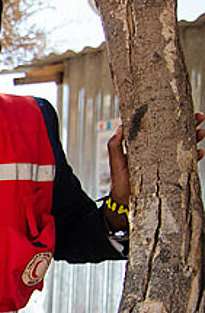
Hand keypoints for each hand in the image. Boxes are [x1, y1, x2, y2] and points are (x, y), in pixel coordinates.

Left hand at [104, 112, 204, 229]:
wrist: (124, 203)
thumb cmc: (119, 181)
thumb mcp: (116, 160)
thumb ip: (115, 144)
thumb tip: (121, 125)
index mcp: (145, 146)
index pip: (161, 128)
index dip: (171, 119)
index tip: (180, 110)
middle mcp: (157, 152)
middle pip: (176, 135)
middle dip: (189, 125)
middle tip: (199, 117)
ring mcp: (165, 163)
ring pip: (184, 147)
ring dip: (195, 138)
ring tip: (202, 132)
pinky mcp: (171, 174)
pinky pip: (186, 163)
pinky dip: (194, 157)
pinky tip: (199, 152)